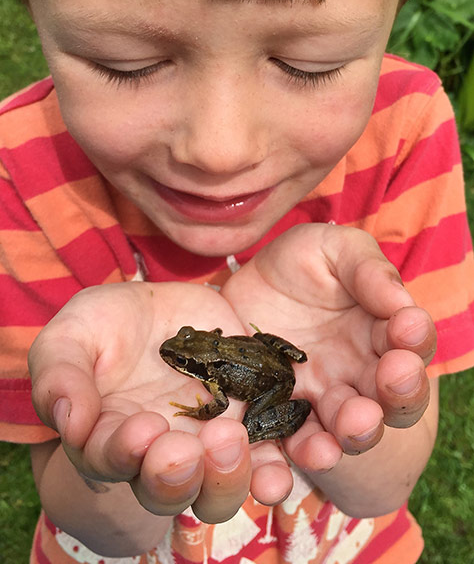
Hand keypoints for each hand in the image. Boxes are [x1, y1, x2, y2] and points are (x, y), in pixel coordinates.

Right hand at [28, 282, 288, 522]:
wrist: (162, 308)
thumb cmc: (106, 325)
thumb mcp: (73, 335)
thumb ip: (61, 375)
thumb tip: (68, 424)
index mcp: (111, 439)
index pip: (113, 463)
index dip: (124, 453)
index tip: (141, 427)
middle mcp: (161, 453)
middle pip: (173, 491)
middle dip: (180, 478)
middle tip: (188, 449)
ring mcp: (209, 440)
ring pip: (222, 485)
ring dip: (231, 475)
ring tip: (233, 438)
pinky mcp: (249, 417)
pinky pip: (271, 452)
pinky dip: (281, 459)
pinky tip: (295, 449)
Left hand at [221, 223, 436, 471]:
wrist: (245, 288)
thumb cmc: (299, 265)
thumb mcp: (331, 250)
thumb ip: (366, 269)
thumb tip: (400, 302)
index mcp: (380, 331)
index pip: (410, 341)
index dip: (413, 337)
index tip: (407, 326)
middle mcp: (360, 372)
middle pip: (393, 396)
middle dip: (398, 392)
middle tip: (392, 379)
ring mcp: (323, 398)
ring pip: (353, 427)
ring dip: (358, 430)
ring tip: (355, 424)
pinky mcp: (284, 415)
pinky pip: (300, 441)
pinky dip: (310, 451)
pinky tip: (312, 450)